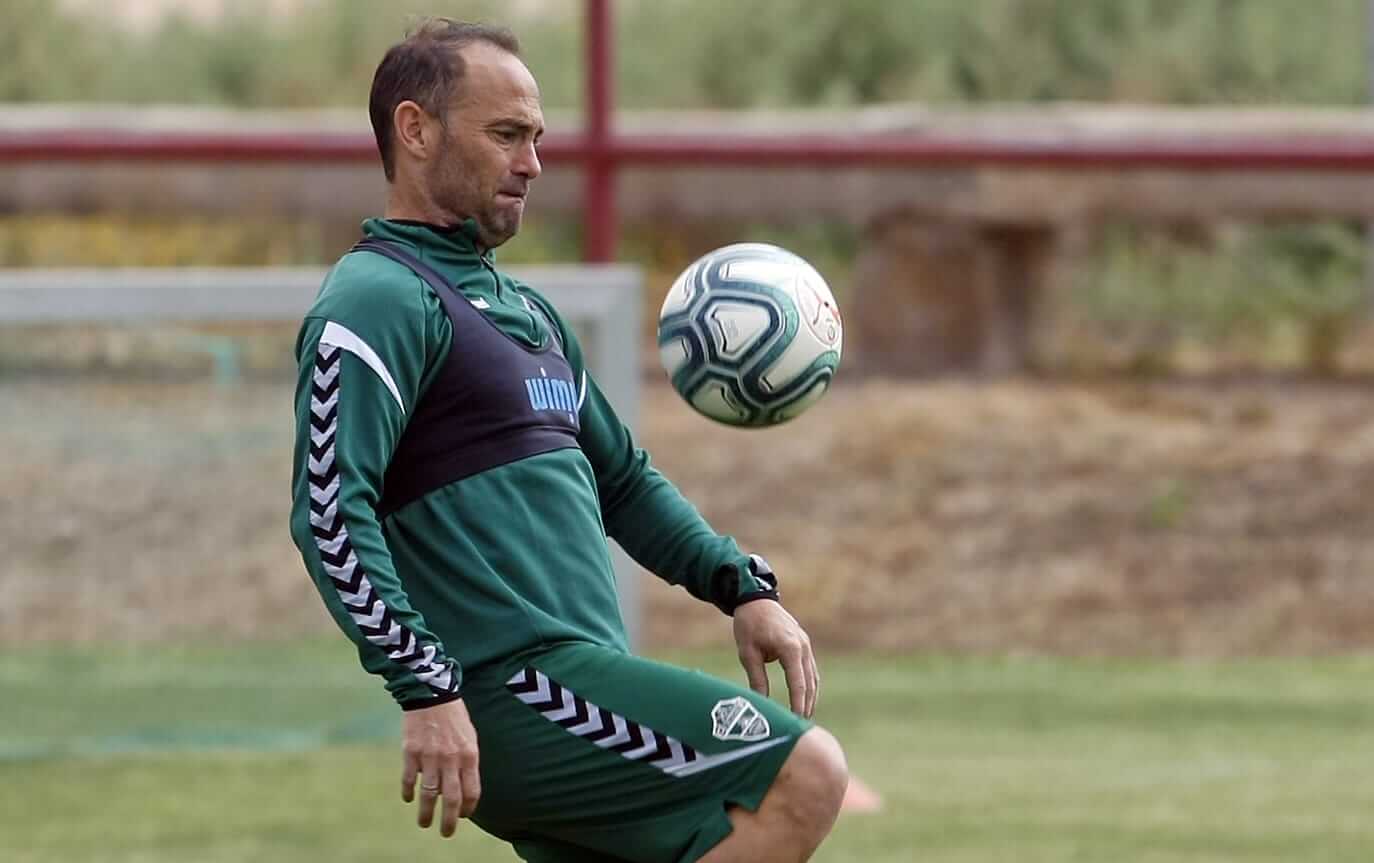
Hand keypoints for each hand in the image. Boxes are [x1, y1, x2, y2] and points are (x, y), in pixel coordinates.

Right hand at [400, 698, 480, 837]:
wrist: (432, 694)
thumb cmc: (455, 718)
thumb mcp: (470, 737)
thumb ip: (468, 762)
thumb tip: (465, 789)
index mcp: (469, 755)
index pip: (471, 791)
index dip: (468, 808)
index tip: (463, 816)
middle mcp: (451, 759)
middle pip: (451, 799)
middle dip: (448, 821)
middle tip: (446, 833)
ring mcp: (429, 756)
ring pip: (428, 794)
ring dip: (426, 813)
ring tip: (425, 823)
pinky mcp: (411, 752)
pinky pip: (410, 779)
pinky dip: (409, 792)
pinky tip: (409, 798)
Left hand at [733, 600, 819, 717]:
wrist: (755, 600)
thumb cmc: (749, 625)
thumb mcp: (748, 653)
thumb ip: (757, 678)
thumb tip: (761, 704)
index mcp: (790, 647)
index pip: (798, 682)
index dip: (798, 703)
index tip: (797, 721)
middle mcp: (803, 646)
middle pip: (810, 682)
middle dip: (807, 705)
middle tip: (801, 727)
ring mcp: (805, 644)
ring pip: (813, 677)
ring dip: (810, 697)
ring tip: (804, 717)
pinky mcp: (803, 644)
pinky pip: (810, 669)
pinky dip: (808, 685)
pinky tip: (804, 699)